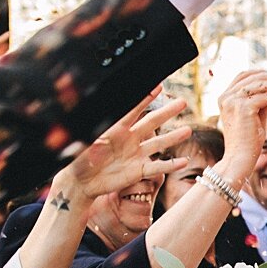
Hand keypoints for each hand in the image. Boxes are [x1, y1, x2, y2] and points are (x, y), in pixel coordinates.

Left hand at [57, 95, 192, 207]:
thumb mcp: (83, 141)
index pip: (133, 109)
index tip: (158, 86)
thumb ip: (91, 129)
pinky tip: (184, 162)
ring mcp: (135, 155)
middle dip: (167, 112)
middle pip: (152, 122)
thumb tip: (89, 113)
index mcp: (116, 129)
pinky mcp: (138, 171)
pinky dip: (171, 165)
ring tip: (188, 130)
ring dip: (173, 137)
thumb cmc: (78, 159)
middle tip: (183, 102)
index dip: (145, 98)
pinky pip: (157, 168)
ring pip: (158, 143)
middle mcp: (129, 139)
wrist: (80, 182)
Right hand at [217, 70, 266, 180]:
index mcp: (225, 97)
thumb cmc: (247, 140)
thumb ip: (261, 100)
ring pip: (260, 85)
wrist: (240, 158)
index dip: (261, 72)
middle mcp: (226, 97)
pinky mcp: (243, 108)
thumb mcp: (254, 115)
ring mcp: (233, 101)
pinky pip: (266, 96)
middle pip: (252, 77)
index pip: (242, 76)